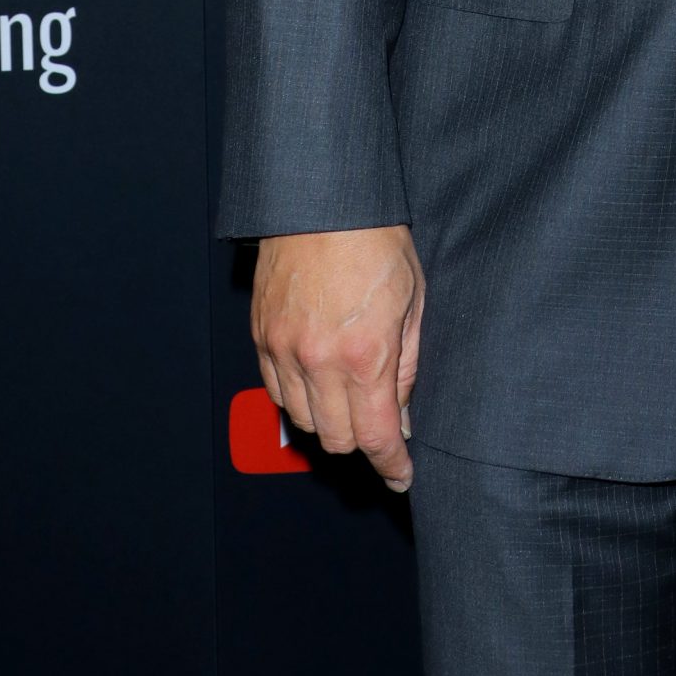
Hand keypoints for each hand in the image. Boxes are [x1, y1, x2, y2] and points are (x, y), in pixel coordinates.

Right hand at [251, 225, 425, 490]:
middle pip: (337, 438)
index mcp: (365, 353)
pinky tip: (317, 379)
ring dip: (329, 420)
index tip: (401, 475)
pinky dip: (298, 396)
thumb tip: (401, 416)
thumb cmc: (377, 241)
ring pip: (303, 420)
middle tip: (379, 422)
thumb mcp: (413, 301)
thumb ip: (406, 366)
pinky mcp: (262, 337)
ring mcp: (284, 350)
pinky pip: (277, 391)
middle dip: (363, 440)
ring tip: (348, 396)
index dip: (391, 464)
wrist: (323, 199)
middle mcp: (319, 360)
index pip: (376, 436)